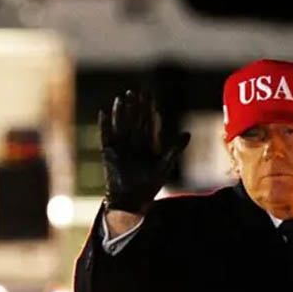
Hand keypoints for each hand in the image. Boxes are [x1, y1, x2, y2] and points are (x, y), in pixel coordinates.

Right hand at [98, 89, 190, 212]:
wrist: (131, 200)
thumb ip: (174, 149)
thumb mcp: (164, 165)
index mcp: (146, 145)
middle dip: (134, 106)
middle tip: (135, 91)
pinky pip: (105, 135)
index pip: (147, 123)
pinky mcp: (108, 152)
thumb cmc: (148, 186)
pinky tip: (104, 112)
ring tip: (122, 98)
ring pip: (120, 124)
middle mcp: (133, 143)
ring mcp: (120, 147)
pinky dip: (104, 125)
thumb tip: (188, 133)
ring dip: (121, 112)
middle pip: (133, 120)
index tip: (149, 96)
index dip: (148, 110)